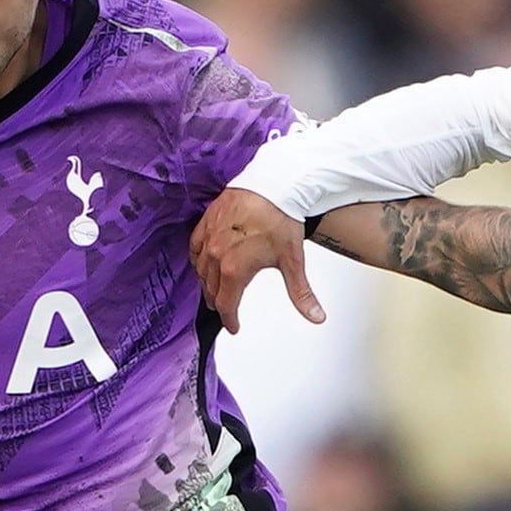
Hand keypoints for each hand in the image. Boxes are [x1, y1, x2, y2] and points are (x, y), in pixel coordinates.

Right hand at [190, 188, 316, 332]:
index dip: (230, 320)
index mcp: (234, 269)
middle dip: (219, 303)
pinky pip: (194, 248)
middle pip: (212, 291)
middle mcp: (216, 256)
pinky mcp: (206, 223)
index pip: (226, 305)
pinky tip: (204, 262)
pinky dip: (198, 260)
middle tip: (226, 310)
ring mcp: (208, 239)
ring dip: (208, 284)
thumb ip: (301, 293)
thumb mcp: (293, 260)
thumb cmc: (281, 218)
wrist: (272, 184)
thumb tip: (316, 316)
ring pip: (201, 271)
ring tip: (215, 290)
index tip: (233, 326)